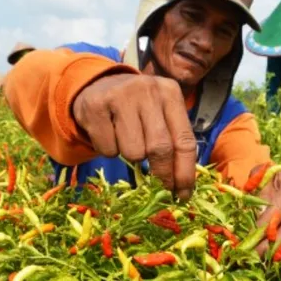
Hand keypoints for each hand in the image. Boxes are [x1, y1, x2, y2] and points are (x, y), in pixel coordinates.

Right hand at [72, 73, 196, 199]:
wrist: (98, 85)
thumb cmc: (137, 108)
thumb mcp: (161, 114)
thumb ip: (174, 141)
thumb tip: (182, 186)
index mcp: (170, 93)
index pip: (185, 140)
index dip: (185, 172)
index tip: (183, 194)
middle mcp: (148, 90)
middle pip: (160, 148)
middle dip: (162, 175)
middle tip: (161, 189)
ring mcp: (121, 96)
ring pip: (133, 152)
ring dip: (132, 157)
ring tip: (128, 141)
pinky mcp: (96, 106)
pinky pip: (108, 150)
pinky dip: (110, 151)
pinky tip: (109, 134)